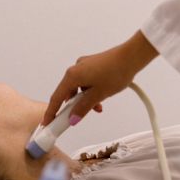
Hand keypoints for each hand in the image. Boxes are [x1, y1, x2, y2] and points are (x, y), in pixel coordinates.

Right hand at [42, 30, 157, 126]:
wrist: (132, 56)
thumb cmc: (116, 72)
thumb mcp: (98, 95)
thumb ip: (83, 108)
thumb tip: (73, 119)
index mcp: (72, 75)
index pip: (57, 98)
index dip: (52, 112)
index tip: (48, 123)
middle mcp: (75, 69)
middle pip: (67, 92)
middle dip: (72, 107)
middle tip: (75, 119)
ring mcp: (84, 65)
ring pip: (78, 88)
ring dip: (84, 100)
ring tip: (98, 107)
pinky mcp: (92, 65)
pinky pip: (86, 82)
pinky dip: (90, 91)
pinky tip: (101, 97)